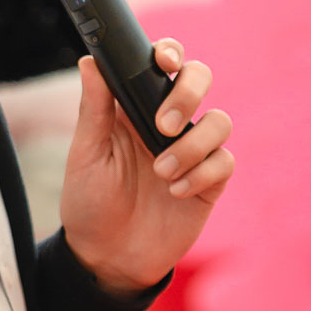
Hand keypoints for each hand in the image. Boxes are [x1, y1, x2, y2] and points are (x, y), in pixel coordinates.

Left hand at [60, 40, 232, 296]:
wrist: (107, 258)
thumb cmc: (89, 202)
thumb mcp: (86, 154)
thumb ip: (93, 108)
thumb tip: (90, 59)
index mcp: (135, 107)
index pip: (162, 64)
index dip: (170, 52)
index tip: (164, 60)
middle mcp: (167, 123)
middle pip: (200, 79)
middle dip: (189, 92)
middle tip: (163, 125)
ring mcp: (192, 151)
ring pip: (219, 121)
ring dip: (192, 144)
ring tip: (161, 173)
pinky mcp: (209, 182)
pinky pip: (224, 161)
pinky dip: (201, 174)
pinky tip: (175, 193)